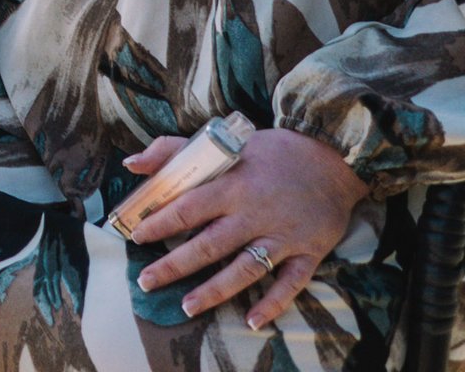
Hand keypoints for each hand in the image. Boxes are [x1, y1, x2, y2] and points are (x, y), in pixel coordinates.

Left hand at [124, 127, 367, 329]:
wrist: (334, 158)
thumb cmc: (273, 151)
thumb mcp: (224, 142)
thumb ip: (174, 150)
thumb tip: (130, 162)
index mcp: (233, 185)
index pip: (189, 208)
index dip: (160, 224)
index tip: (135, 237)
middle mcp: (256, 213)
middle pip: (209, 245)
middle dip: (175, 266)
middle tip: (146, 282)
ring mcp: (283, 236)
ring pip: (244, 270)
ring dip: (215, 291)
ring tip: (187, 306)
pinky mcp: (309, 252)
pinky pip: (290, 284)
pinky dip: (273, 304)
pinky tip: (252, 321)